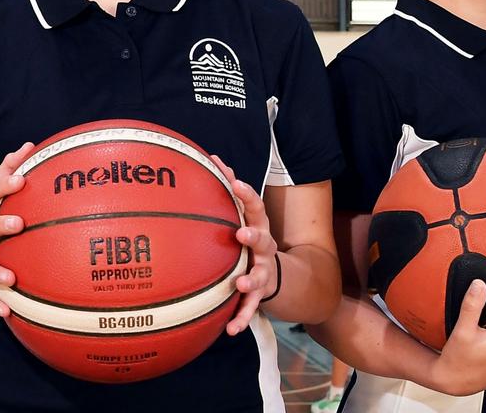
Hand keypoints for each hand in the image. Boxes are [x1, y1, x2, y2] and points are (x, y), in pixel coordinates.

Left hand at [213, 155, 278, 335]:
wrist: (276, 274)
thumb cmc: (248, 237)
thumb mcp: (242, 214)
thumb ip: (228, 188)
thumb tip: (209, 155)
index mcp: (257, 225)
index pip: (254, 206)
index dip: (246, 194)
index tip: (234, 182)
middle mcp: (263, 248)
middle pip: (264, 239)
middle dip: (254, 235)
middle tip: (242, 233)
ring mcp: (263, 272)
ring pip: (260, 276)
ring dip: (251, 280)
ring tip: (241, 284)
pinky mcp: (259, 295)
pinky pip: (251, 308)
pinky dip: (241, 319)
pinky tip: (230, 330)